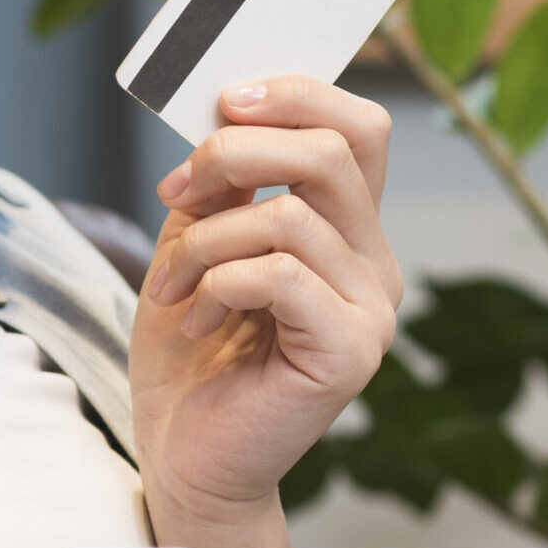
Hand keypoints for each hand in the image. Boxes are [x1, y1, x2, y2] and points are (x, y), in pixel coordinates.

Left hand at [128, 75, 401, 547]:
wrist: (184, 453)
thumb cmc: (191, 355)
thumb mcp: (194, 243)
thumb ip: (221, 185)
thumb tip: (226, 118)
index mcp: (347, 229)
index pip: (358, 127)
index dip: (296, 95)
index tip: (222, 102)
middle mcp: (375, 263)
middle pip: (332, 150)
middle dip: (235, 152)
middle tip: (176, 189)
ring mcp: (371, 310)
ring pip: (291, 215)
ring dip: (206, 238)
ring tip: (172, 284)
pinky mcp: (350, 353)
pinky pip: (279, 275)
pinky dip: (219, 283)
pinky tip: (197, 319)